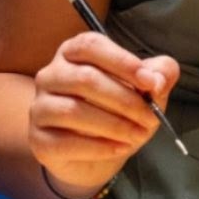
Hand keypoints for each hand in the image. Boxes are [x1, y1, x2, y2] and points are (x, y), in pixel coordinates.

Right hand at [28, 33, 179, 197]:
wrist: (97, 153)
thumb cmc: (121, 111)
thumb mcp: (147, 88)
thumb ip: (159, 73)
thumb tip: (158, 79)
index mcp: (74, 53)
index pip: (91, 46)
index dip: (122, 62)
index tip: (151, 82)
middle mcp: (51, 75)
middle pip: (85, 79)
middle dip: (126, 100)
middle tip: (151, 118)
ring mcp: (39, 106)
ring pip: (73, 110)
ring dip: (114, 125)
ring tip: (139, 135)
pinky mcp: (38, 138)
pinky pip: (65, 142)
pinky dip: (99, 147)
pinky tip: (120, 148)